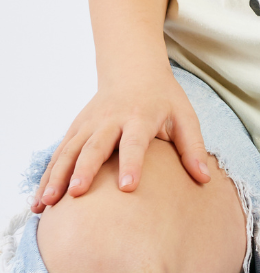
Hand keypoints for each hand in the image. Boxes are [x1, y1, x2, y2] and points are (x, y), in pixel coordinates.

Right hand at [32, 67, 211, 208]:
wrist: (132, 69)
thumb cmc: (163, 98)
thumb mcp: (184, 116)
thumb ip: (192, 147)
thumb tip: (205, 180)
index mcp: (140, 117)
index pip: (135, 142)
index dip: (132, 164)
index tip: (127, 188)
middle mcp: (111, 120)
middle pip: (95, 146)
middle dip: (85, 170)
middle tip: (78, 194)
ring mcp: (90, 124)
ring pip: (69, 151)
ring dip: (57, 176)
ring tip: (48, 203)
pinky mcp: (76, 129)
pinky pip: (59, 153)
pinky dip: (48, 175)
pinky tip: (40, 201)